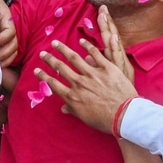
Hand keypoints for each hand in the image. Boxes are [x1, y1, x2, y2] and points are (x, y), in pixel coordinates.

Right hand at [0, 0, 17, 68]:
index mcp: (0, 37)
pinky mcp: (6, 16)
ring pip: (14, 44)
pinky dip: (3, 39)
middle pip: (13, 52)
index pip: (8, 55)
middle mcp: (6, 33)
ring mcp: (7, 25)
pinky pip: (10, 32)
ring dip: (5, 53)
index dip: (4, 64)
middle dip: (5, 62)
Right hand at [37, 10, 137, 134]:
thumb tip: (64, 108)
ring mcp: (92, 74)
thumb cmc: (105, 121)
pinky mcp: (106, 68)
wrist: (125, 116)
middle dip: (49, 59)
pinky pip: (95, 54)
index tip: (37, 70)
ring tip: (55, 43)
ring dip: (63, 49)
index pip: (53, 84)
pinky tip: (81, 41)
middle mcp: (79, 83)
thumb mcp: (86, 118)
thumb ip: (73, 110)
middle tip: (42, 53)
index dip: (44, 76)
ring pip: (74, 58)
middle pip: (60, 68)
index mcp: (73, 97)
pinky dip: (87, 46)